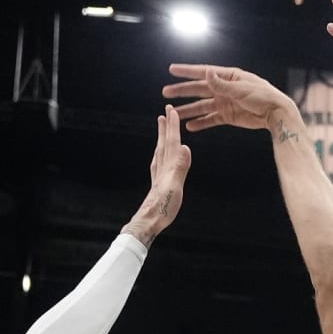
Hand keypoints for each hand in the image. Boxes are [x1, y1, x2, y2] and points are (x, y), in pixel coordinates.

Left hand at [121, 104, 191, 243]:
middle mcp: (161, 168)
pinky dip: (161, 153)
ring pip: (160, 151)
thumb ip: (180, 167)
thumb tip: (184, 146)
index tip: (172, 111)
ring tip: (162, 127)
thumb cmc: (163, 207)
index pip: (171, 142)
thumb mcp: (175, 186)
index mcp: (168, 167)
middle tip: (165, 112)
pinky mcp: (158, 183)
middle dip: (166, 127)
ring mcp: (158, 176)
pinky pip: (159, 162)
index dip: (172, 127)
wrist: (148, 222)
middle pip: (164, 143)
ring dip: (162, 138)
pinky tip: (160, 155)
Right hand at [162, 64, 295, 132]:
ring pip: (202, 106)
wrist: (275, 113)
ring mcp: (225, 103)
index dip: (187, 71)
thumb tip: (206, 73)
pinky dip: (201, 123)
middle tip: (166, 93)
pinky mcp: (228, 116)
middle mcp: (224, 89)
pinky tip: (190, 126)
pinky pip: (210, 119)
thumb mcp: (241, 88)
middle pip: (199, 90)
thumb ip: (221, 84)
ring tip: (174, 113)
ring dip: (188, 110)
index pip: (203, 73)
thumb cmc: (262, 96)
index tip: (172, 69)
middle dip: (182, 91)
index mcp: (228, 77)